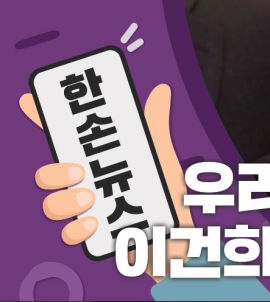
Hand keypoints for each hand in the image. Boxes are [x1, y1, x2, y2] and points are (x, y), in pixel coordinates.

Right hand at [20, 84, 192, 280]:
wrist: (182, 235)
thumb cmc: (169, 195)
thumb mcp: (162, 156)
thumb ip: (155, 126)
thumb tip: (161, 90)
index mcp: (99, 161)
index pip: (65, 141)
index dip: (43, 120)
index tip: (29, 100)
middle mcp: (87, 185)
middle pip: (47, 176)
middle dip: (53, 172)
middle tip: (78, 170)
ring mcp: (87, 211)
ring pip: (53, 205)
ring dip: (65, 201)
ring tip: (90, 197)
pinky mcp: (95, 237)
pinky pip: (70, 235)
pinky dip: (78, 230)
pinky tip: (96, 222)